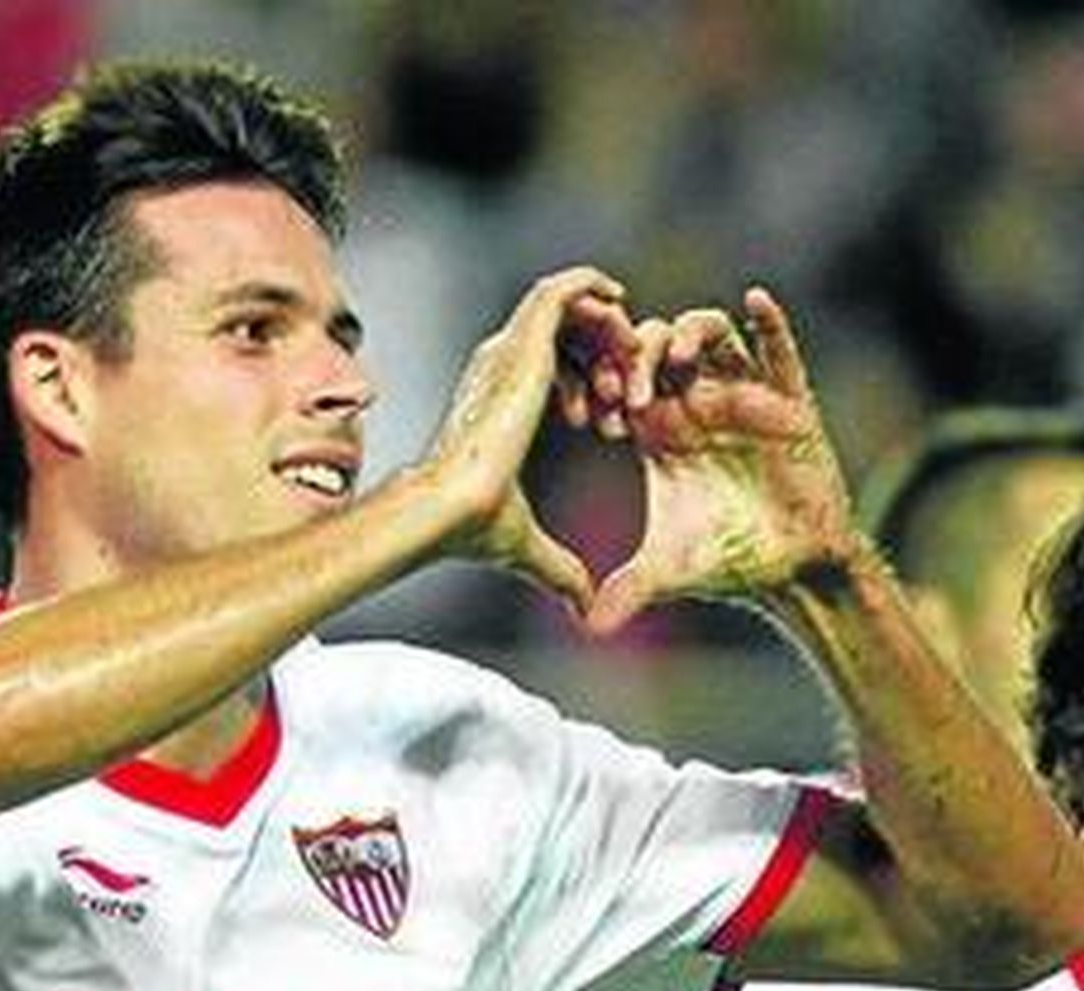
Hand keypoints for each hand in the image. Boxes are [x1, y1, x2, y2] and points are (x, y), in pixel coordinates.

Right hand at [424, 266, 637, 610]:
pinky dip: (594, 289)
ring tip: (633, 361)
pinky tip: (622, 304)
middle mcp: (500, 367)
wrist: (450, 510)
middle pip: (561, 332)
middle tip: (628, 399)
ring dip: (606, 329)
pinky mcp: (521, 344)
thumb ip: (559, 568)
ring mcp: (508, 351)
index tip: (612, 427)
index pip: (551, 366)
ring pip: (566, 306)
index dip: (591, 385)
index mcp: (501, 401)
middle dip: (604, 358)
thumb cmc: (474, 527)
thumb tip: (583, 608)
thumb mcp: (530, 546)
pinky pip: (563, 290)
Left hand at [586, 287, 863, 634]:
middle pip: (657, 344)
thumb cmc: (731, 562)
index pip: (621, 381)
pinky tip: (756, 302)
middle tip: (630, 392)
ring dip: (688, 334)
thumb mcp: (667, 572)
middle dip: (637, 356)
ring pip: (710, 333)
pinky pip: (778, 349)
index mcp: (660, 432)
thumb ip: (626, 589)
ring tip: (674, 358)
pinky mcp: (788, 400)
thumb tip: (586, 628)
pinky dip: (769, 322)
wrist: (793, 572)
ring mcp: (743, 395)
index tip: (595, 417)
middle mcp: (697, 403)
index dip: (603, 385)